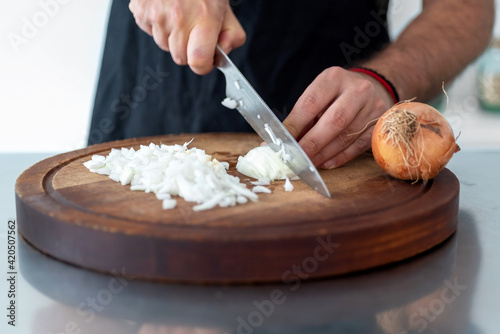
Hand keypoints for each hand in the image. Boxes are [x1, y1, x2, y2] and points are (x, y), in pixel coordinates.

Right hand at [129, 0, 245, 74]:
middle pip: (181, 58)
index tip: (207, 61)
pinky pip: (151, 32)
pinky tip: (167, 9)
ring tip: (180, 15)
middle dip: (189, 50)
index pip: (198, 61)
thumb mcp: (225, 9)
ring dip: (173, 37)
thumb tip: (220, 57)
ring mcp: (156, 15)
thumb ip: (231, 36)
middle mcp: (178, 18)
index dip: (204, 66)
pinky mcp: (141, 11)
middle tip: (194, 30)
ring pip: (165, 46)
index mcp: (204, 18)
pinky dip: (159, 26)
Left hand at [282, 67, 393, 168]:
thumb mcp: (319, 96)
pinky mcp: (380, 125)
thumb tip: (281, 142)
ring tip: (309, 163)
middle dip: (313, 143)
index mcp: (334, 78)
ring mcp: (372, 107)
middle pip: (334, 120)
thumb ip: (302, 117)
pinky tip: (326, 163)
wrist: (372, 89)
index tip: (283, 142)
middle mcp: (357, 90)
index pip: (311, 103)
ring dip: (324, 153)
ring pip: (346, 136)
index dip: (296, 125)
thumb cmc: (336, 95)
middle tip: (297, 158)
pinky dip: (340, 157)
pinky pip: (358, 146)